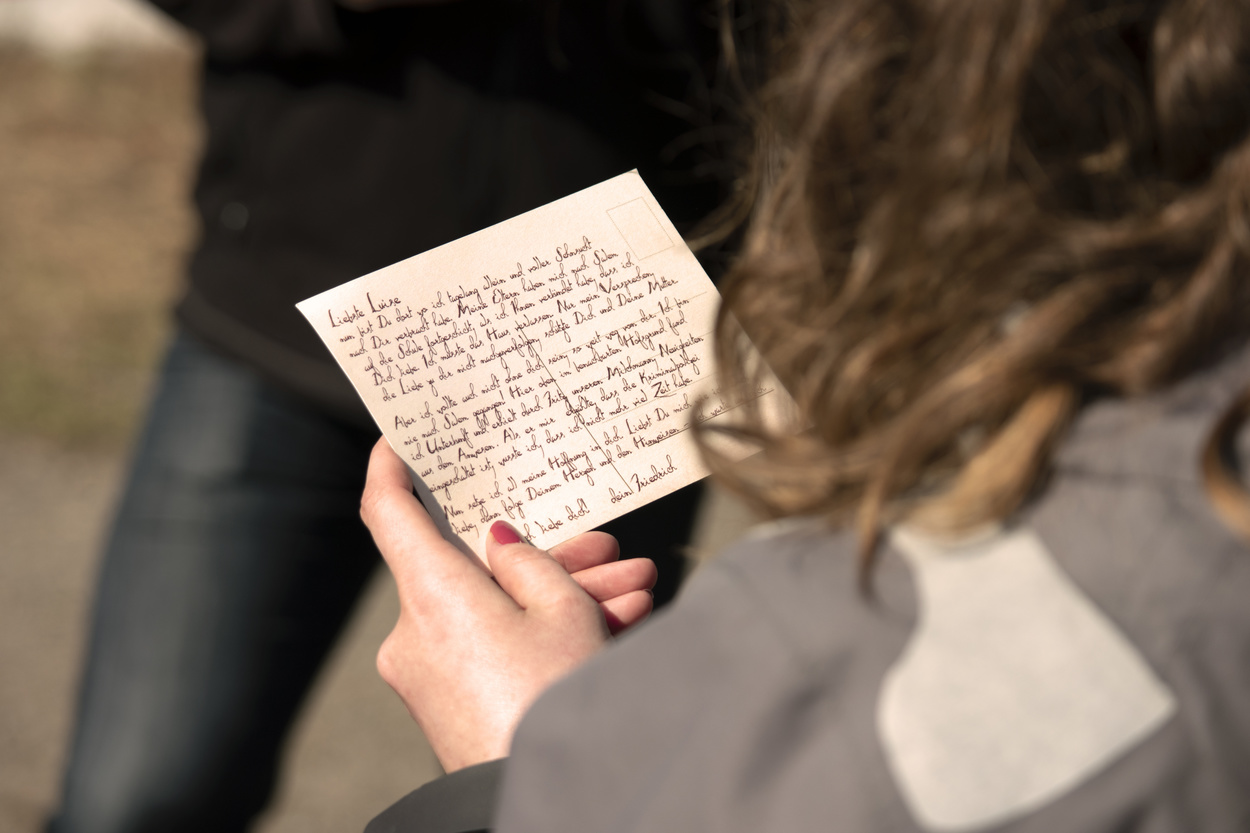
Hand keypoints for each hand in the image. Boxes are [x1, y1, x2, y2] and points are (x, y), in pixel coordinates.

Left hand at [360, 439, 655, 770]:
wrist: (554, 797)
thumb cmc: (553, 697)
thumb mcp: (561, 611)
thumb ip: (532, 563)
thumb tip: (500, 543)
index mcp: (431, 595)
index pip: (387, 512)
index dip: (390, 468)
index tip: (400, 440)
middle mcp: (415, 633)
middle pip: (473, 567)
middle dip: (551, 556)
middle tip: (608, 546)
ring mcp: (429, 673)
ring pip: (495, 608)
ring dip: (563, 596)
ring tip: (635, 589)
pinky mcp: (451, 703)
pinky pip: (494, 647)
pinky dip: (542, 633)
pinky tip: (613, 624)